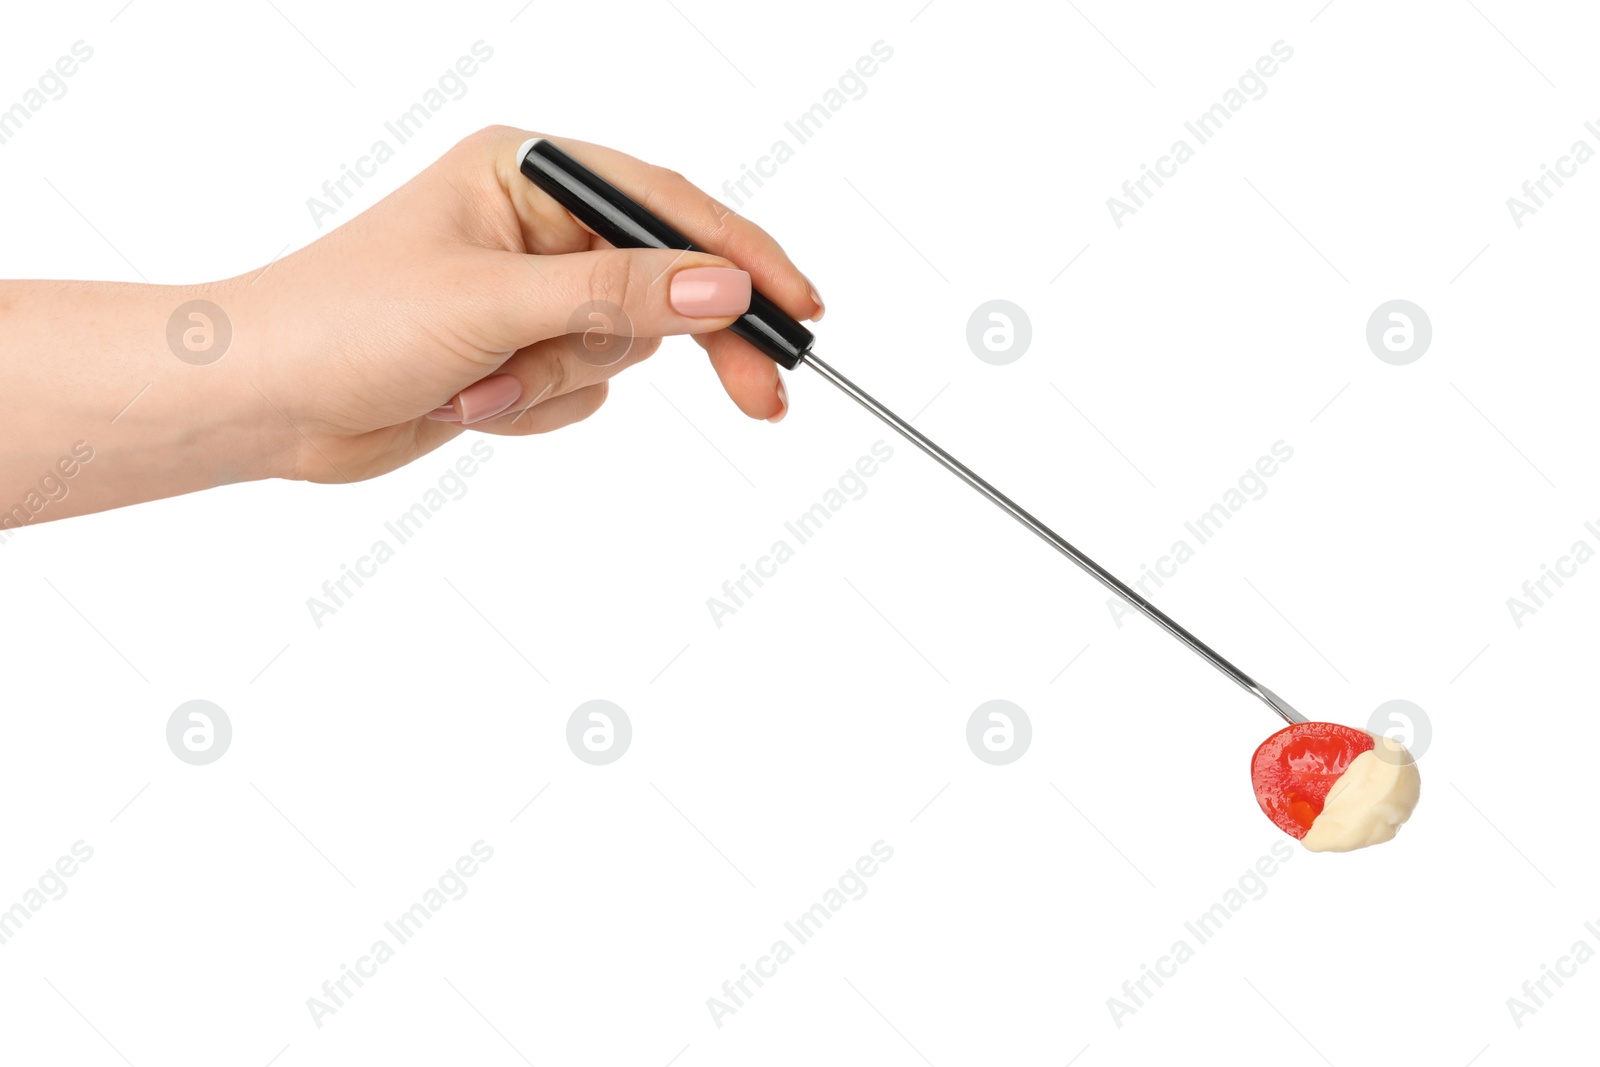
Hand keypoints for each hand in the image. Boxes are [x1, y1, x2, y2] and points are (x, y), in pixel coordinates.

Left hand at [238, 125, 822, 481]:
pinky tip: (471, 406)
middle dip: (688, 342)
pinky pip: (584, 391)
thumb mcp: (495, 303)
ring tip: (482, 387)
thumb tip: (727, 289)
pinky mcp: (520, 354)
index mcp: (528, 173)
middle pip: (663, 283)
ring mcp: (531, 295)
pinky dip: (537, 409)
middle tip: (765, 399)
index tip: (800, 308)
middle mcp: (537, 227)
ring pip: (622, 349)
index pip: (665, 207)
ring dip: (559, 383)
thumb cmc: (344, 322)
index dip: (742, 256)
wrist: (262, 403)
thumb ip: (620, 296)